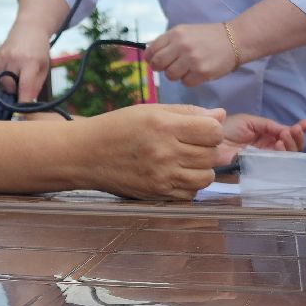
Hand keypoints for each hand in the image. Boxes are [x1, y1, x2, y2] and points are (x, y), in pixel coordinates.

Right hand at [0, 23, 51, 103]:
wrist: (31, 28)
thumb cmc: (39, 51)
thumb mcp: (43, 68)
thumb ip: (35, 87)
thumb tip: (26, 106)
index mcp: (30, 62)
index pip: (24, 88)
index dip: (23, 104)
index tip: (21, 116)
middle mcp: (15, 59)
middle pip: (8, 87)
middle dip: (14, 94)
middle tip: (20, 92)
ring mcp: (3, 57)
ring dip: (5, 87)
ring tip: (14, 81)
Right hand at [85, 104, 223, 199]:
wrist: (85, 154)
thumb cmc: (117, 127)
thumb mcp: (150, 110)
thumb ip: (187, 112)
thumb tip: (220, 115)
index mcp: (164, 126)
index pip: (213, 131)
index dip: (212, 128)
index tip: (201, 128)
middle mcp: (165, 152)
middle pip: (212, 155)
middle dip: (207, 148)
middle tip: (190, 144)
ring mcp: (162, 176)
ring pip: (206, 177)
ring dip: (201, 169)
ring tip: (185, 160)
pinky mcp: (157, 194)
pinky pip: (190, 194)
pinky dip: (189, 185)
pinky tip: (176, 174)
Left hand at [144, 23, 238, 86]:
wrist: (235, 39)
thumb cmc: (208, 37)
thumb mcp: (185, 32)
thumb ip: (168, 42)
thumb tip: (149, 52)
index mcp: (175, 34)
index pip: (151, 50)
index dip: (151, 58)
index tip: (155, 61)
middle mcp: (181, 45)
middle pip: (157, 64)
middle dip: (161, 68)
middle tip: (170, 67)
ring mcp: (192, 59)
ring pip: (171, 76)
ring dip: (177, 75)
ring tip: (187, 68)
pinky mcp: (202, 72)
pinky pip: (186, 83)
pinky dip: (190, 80)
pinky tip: (198, 72)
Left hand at [216, 113, 305, 166]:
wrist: (210, 140)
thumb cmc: (227, 129)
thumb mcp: (250, 121)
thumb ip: (270, 126)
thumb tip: (288, 130)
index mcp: (267, 139)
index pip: (287, 138)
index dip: (298, 132)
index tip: (305, 124)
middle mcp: (268, 151)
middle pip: (291, 150)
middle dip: (296, 139)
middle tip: (293, 130)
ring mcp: (265, 162)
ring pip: (287, 159)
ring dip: (290, 146)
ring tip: (284, 136)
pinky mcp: (258, 171)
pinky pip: (276, 168)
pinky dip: (281, 156)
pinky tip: (278, 144)